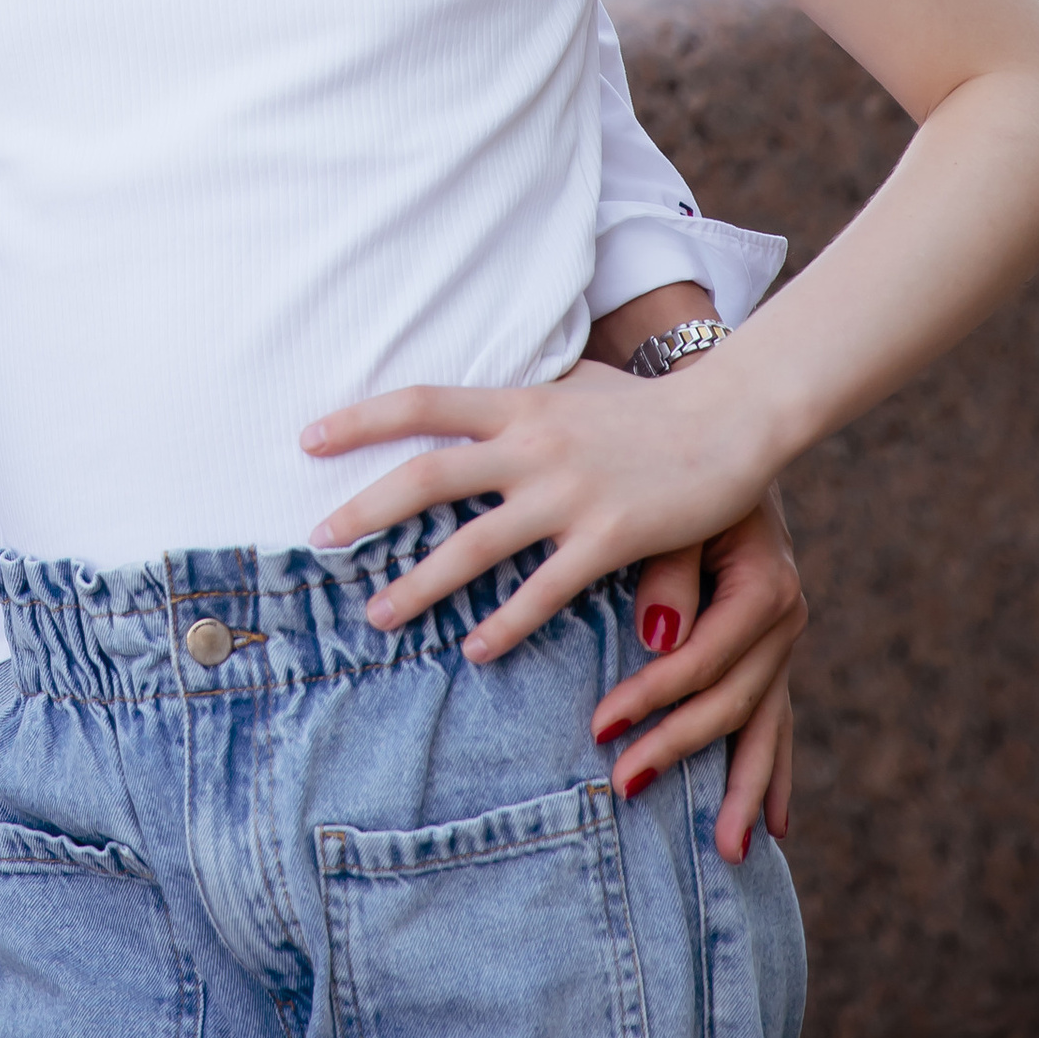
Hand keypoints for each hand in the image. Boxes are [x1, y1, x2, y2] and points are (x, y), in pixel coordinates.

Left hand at [300, 358, 768, 668]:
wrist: (730, 419)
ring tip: (377, 615)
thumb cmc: (651, 406)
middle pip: (429, 477)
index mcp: (522, 403)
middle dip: (367, 509)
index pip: (423, 404)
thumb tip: (489, 395)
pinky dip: (504, 624)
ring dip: (419, 585)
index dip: (361, 420)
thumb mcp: (580, 387)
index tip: (308, 439)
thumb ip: (532, 397)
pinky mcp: (609, 537)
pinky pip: (542, 590)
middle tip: (317, 538)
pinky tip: (476, 650)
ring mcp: (569, 492)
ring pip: (473, 545)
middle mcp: (534, 444)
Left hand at [592, 485, 803, 860]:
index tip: (599, 725)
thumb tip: (655, 639)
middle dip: (679, 747)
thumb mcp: (675, 506)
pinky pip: (774, 720)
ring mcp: (781, 643)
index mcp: (765, 585)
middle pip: (733, 702)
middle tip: (624, 784)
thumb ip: (666, 567)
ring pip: (764, 725)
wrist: (718, 436)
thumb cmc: (680, 466)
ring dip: (742, 786)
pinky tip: (776, 825)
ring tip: (729, 851)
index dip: (653, 696)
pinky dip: (772, 771)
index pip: (705, 659)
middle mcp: (784, 620)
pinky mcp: (770, 654)